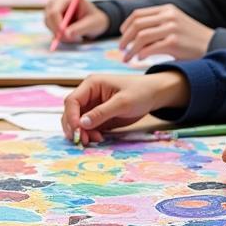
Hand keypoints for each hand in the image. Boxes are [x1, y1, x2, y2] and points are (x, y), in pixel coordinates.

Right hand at [43, 0, 109, 41]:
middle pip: (48, 17)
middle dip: (58, 31)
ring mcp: (52, 11)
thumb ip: (80, 28)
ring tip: (78, 37)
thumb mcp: (92, 24)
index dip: (57, 23)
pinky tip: (73, 36)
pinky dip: (61, 36)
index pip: (55, 10)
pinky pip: (52, 31)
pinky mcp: (52, 21)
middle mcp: (57, 3)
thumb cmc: (95, 20)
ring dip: (61, 35)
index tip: (64, 35)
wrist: (94, 22)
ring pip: (50, 26)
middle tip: (70, 40)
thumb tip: (66, 35)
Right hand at [62, 72, 182, 144]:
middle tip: (82, 141)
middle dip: (74, 127)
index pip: (72, 101)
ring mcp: (93, 106)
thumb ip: (102, 113)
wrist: (154, 95)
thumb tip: (82, 124)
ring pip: (77, 122)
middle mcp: (88, 95)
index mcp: (91, 85)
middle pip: (71, 112)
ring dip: (81, 133)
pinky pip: (88, 127)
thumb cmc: (140, 92)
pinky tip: (99, 139)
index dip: (71, 116)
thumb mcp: (122, 102)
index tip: (78, 131)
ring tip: (94, 140)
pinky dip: (89, 134)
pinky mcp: (99, 116)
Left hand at [119, 4, 213, 60]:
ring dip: (130, 49)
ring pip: (140, 36)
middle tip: (121, 49)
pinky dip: (141, 54)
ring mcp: (171, 28)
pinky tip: (139, 60)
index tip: (122, 36)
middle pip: (136, 25)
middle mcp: (168, 16)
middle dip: (124, 38)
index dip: (126, 26)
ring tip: (126, 58)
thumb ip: (158, 23)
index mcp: (167, 9)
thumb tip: (133, 33)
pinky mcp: (174, 42)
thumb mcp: (175, 23)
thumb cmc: (192, 39)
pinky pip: (150, 48)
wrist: (214, 46)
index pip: (137, 14)